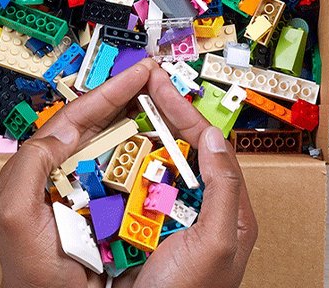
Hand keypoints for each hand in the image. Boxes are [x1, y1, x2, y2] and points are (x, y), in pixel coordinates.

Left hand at [0, 59, 157, 287]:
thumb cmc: (29, 271)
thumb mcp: (16, 215)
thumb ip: (30, 166)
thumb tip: (63, 126)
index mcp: (41, 166)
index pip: (78, 117)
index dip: (110, 91)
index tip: (139, 73)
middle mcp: (64, 172)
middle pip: (100, 124)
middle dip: (128, 97)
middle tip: (158, 77)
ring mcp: (88, 190)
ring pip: (118, 146)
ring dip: (141, 123)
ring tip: (166, 102)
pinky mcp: (106, 210)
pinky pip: (130, 178)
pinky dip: (147, 159)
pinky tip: (166, 149)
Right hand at [113, 67, 256, 287]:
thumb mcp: (217, 243)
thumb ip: (223, 189)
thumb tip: (215, 137)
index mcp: (227, 209)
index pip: (207, 145)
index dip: (182, 110)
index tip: (159, 85)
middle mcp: (198, 211)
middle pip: (178, 150)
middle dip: (158, 116)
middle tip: (137, 87)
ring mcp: (168, 220)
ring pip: (151, 168)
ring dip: (134, 141)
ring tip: (118, 111)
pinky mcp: (142, 232)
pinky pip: (128, 194)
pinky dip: (116, 173)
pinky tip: (102, 156)